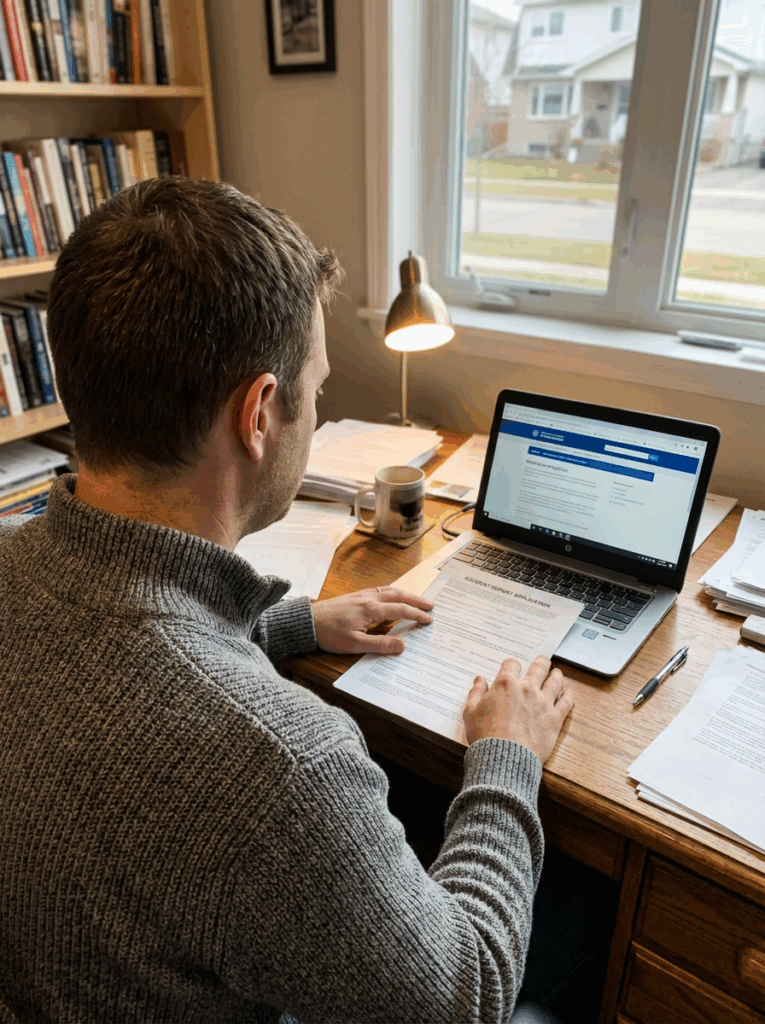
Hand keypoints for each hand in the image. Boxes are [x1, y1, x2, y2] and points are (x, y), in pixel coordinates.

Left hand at [312, 586, 433, 655]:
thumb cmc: (329, 634)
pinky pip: (378, 590)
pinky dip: (391, 592)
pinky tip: (390, 596)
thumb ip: (380, 645)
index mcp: (371, 610)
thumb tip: (402, 646)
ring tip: (416, 599)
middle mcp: (368, 599)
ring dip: (404, 594)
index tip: (429, 619)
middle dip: (416, 600)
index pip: (401, 610)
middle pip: (398, 595)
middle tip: (431, 605)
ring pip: (388, 590)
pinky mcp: (353, 596)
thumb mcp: (355, 644)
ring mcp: (360, 596)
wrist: (307, 622)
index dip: (417, 615)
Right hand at [463, 654, 573, 762]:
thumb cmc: (486, 736)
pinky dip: (568, 695)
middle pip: (538, 668)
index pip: (511, 664)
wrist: (505, 757)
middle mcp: (527, 689)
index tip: (513, 666)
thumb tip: (479, 680)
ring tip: (557, 673)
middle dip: (541, 662)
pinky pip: (566, 702)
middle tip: (543, 660)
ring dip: (556, 675)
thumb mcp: (470, 712)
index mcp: (506, 684)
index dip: (512, 664)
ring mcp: (543, 702)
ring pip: (555, 682)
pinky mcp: (555, 718)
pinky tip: (568, 692)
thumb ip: (475, 693)